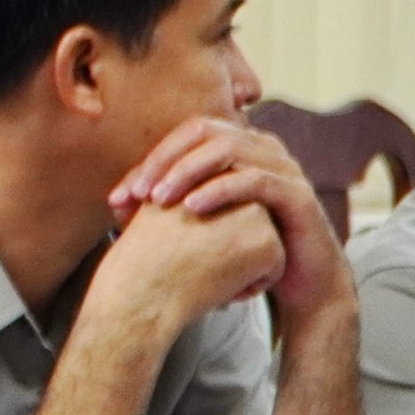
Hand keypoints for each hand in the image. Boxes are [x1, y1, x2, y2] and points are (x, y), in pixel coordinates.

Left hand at [113, 119, 345, 324]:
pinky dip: (220, 190)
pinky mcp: (298, 194)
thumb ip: (165, 205)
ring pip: (229, 149)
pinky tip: (193, 208)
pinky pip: (256, 180)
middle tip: (137, 193)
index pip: (186, 135)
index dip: (150, 160)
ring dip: (187, 172)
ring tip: (158, 200)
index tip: (119, 196)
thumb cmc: (245, 247)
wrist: (299, 282)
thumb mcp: (201, 222)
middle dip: (164, 161)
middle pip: (205, 132)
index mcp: (239, 146)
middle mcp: (263, 147)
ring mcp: (284, 167)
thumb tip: (115, 202)